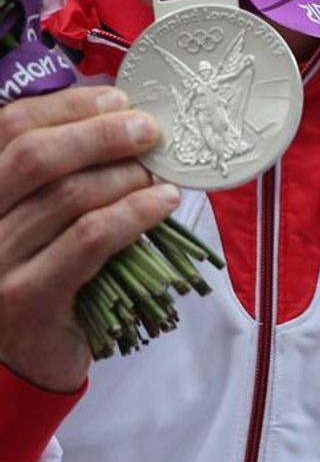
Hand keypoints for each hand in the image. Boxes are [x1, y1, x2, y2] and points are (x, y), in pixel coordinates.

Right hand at [0, 87, 172, 392]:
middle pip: (33, 157)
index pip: (7, 128)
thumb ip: (58, 171)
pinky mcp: (26, 299)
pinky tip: (163, 204)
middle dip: (99, 134)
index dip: (65, 106)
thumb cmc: (38, 275)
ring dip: (125, 176)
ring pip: (66, 198)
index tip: (117, 98)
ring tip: (159, 172)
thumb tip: (118, 115)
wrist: (19, 363)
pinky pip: (88, 241)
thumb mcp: (35, 217)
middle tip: (150, 129)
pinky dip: (133, 214)